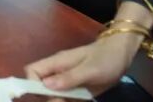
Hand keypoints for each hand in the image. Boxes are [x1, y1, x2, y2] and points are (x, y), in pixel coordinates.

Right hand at [24, 33, 141, 99]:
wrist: (121, 56)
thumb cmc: (105, 59)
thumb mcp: (90, 70)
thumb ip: (69, 77)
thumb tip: (46, 85)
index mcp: (57, 63)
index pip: (33, 71)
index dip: (32, 84)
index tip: (45, 96)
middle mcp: (57, 72)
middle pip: (40, 87)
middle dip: (47, 98)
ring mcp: (66, 81)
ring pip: (52, 95)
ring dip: (58, 101)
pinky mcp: (74, 89)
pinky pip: (65, 99)